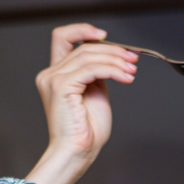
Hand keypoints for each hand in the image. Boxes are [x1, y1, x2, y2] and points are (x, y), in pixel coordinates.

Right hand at [25, 23, 137, 183]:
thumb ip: (97, 75)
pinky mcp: (61, 87)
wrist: (78, 153)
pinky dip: (112, 70)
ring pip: (89, 55)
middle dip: (113, 51)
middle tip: (132, 59)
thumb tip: (111, 60)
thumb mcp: (95, 94)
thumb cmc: (86, 132)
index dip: (83, 31)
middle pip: (83, 47)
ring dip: (116, 61)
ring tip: (132, 70)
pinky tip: (126, 77)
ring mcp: (53, 79)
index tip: (106, 36)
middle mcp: (50, 74)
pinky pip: (91, 69)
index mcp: (56, 75)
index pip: (63, 38)